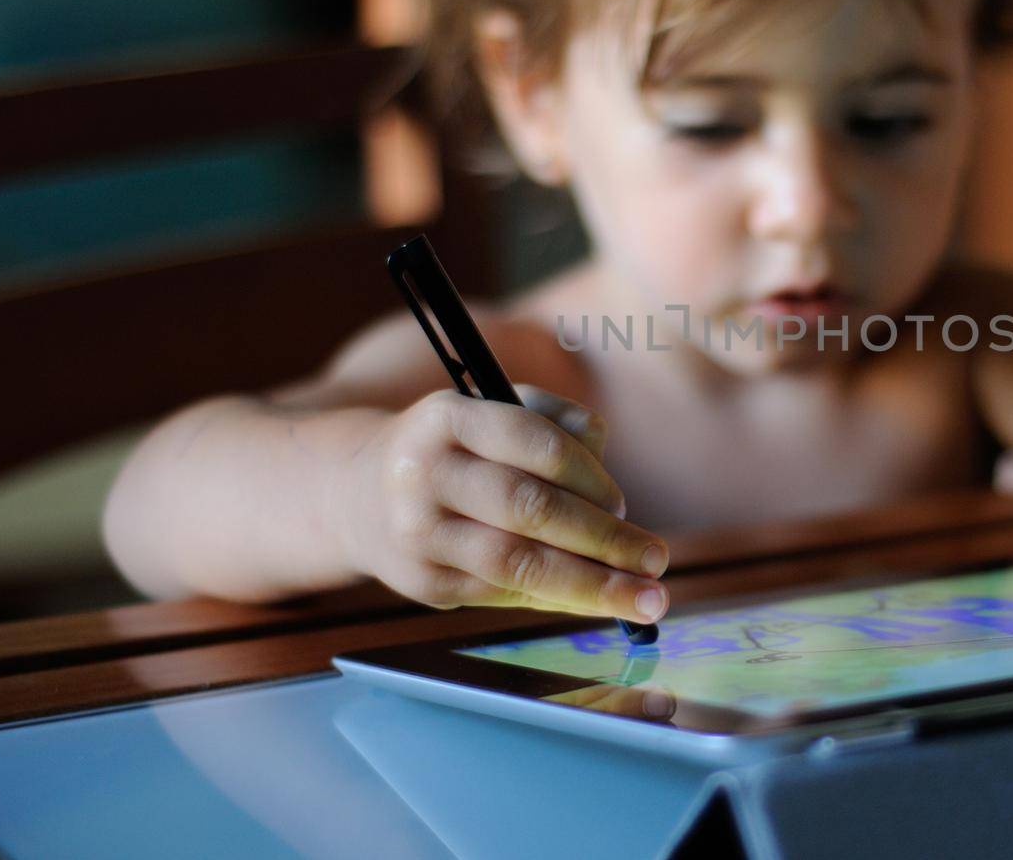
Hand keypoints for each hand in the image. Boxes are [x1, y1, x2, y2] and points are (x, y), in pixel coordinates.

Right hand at [343, 384, 669, 620]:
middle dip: (604, 540)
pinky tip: (591, 597)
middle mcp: (425, 475)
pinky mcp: (421, 584)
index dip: (590, 477)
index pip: (535, 445)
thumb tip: (609, 478)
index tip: (624, 504)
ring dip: (592, 585)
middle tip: (657, 561)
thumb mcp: (491, 412)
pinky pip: (502, 593)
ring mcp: (418, 534)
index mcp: (446, 418)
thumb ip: (556, 426)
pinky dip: (555, 596)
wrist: (355, 494)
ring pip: (518, 565)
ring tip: (645, 600)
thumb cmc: (453, 448)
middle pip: (530, 510)